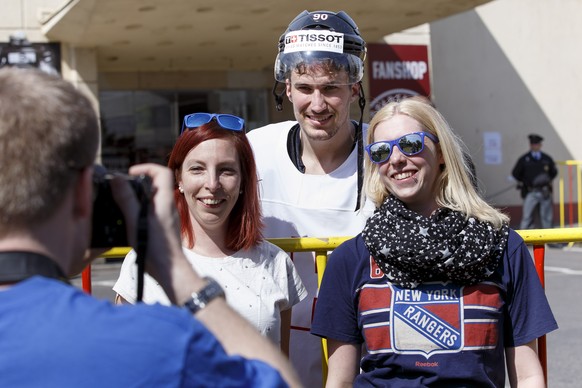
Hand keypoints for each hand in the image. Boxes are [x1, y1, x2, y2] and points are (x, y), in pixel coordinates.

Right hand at [124, 163, 199, 302]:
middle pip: (155, 185)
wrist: (169, 270)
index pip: (162, 172)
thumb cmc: (156, 248)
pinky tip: (127, 220)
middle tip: (121, 188)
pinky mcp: (162, 228)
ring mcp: (165, 217)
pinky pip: (150, 212)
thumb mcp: (136, 220)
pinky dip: (138, 210)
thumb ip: (127, 199)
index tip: (131, 173)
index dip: (146, 168)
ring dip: (136, 197)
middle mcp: (167, 207)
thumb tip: (118, 179)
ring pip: (151, 199)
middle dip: (137, 182)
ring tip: (121, 204)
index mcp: (164, 201)